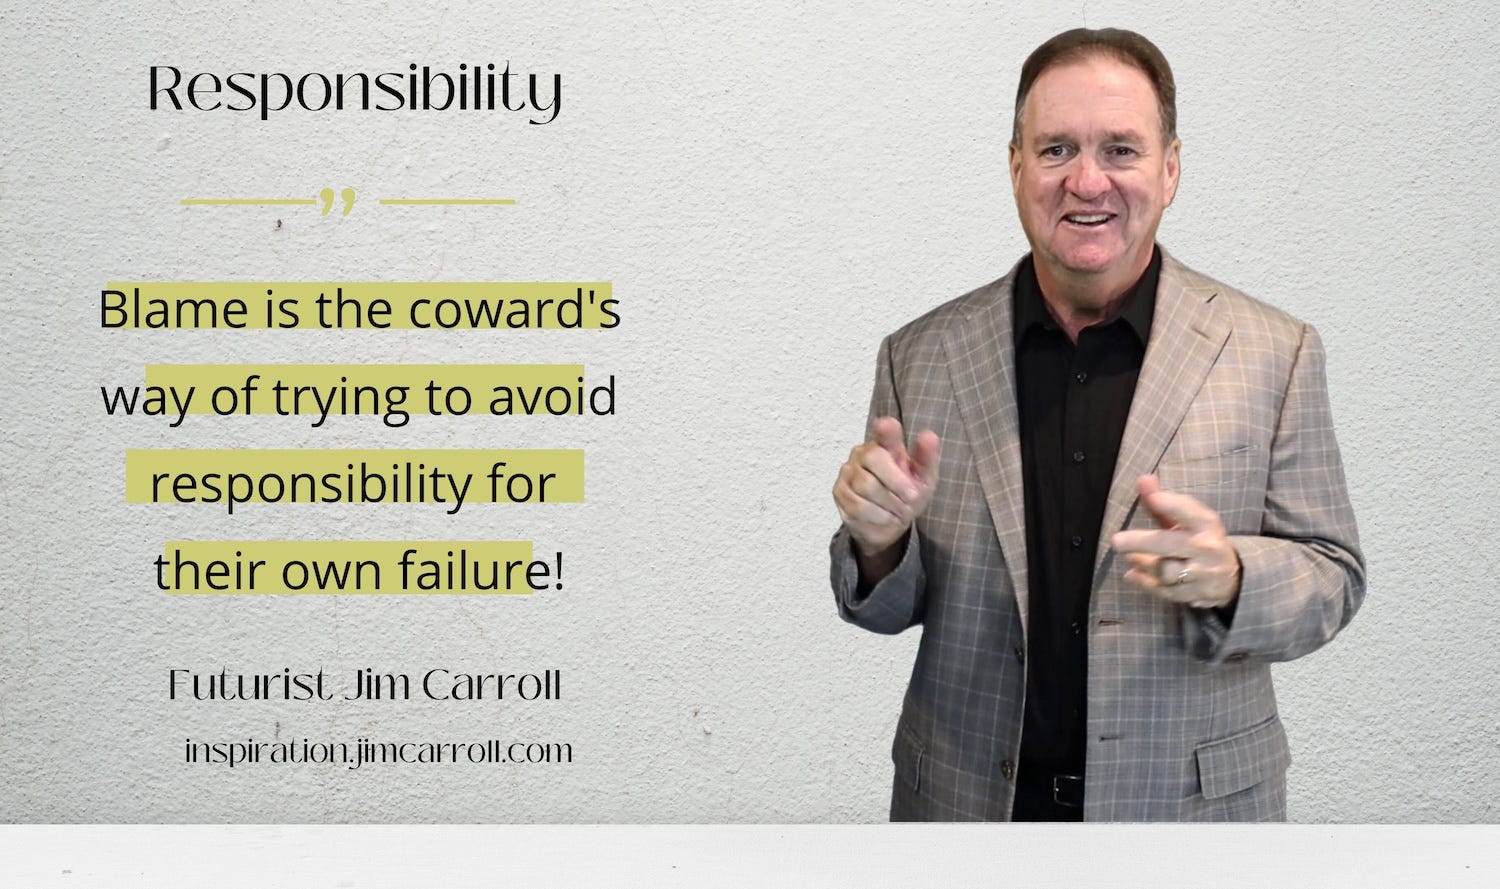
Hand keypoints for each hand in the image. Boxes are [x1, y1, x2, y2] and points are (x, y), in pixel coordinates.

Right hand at [833, 417, 940, 558]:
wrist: (891, 524)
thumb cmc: (908, 494)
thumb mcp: (924, 479)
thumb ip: (927, 458)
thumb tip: (929, 436)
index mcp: (885, 444)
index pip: (885, 431)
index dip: (886, 429)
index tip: (888, 425)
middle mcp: (862, 453)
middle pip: (874, 459)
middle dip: (898, 483)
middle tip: (913, 497)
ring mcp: (848, 472)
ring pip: (866, 486)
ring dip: (891, 503)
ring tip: (901, 510)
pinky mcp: (839, 493)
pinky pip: (858, 505)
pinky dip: (879, 516)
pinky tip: (887, 517)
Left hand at [1110, 474, 1241, 608]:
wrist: (1231, 576)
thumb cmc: (1199, 540)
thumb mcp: (1187, 519)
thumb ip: (1161, 501)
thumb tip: (1142, 479)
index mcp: (1206, 524)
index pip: (1192, 512)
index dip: (1173, 505)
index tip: (1155, 498)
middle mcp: (1206, 548)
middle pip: (1172, 544)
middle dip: (1143, 542)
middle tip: (1117, 541)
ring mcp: (1202, 573)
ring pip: (1167, 570)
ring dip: (1144, 564)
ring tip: (1130, 558)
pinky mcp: (1195, 594)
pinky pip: (1166, 590)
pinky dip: (1147, 584)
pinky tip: (1132, 575)